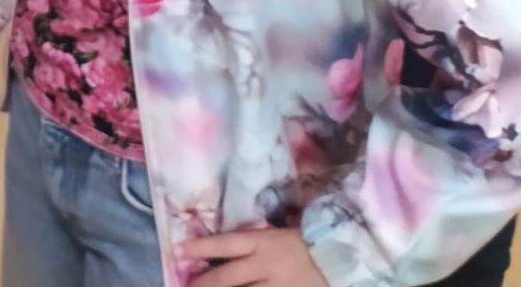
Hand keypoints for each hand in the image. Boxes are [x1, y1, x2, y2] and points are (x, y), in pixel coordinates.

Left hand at [178, 230, 326, 286]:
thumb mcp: (278, 237)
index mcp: (265, 242)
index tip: (176, 251)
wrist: (344, 263)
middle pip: (226, 277)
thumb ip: (252, 245)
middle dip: (202, 284)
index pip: (225, 243)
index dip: (200, 247)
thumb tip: (218, 252)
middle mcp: (268, 265)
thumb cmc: (307, 246)